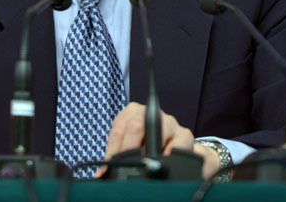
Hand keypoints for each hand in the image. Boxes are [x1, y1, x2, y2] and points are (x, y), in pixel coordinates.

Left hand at [100, 102, 220, 178]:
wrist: (174, 150)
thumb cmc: (147, 147)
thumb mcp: (130, 148)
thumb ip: (116, 157)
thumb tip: (101, 174)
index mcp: (133, 112)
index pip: (119, 127)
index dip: (114, 147)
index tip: (112, 163)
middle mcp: (151, 113)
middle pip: (136, 125)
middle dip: (129, 148)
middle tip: (127, 163)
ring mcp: (169, 121)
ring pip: (156, 130)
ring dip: (149, 150)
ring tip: (145, 163)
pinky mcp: (184, 134)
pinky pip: (179, 140)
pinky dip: (170, 151)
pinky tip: (164, 159)